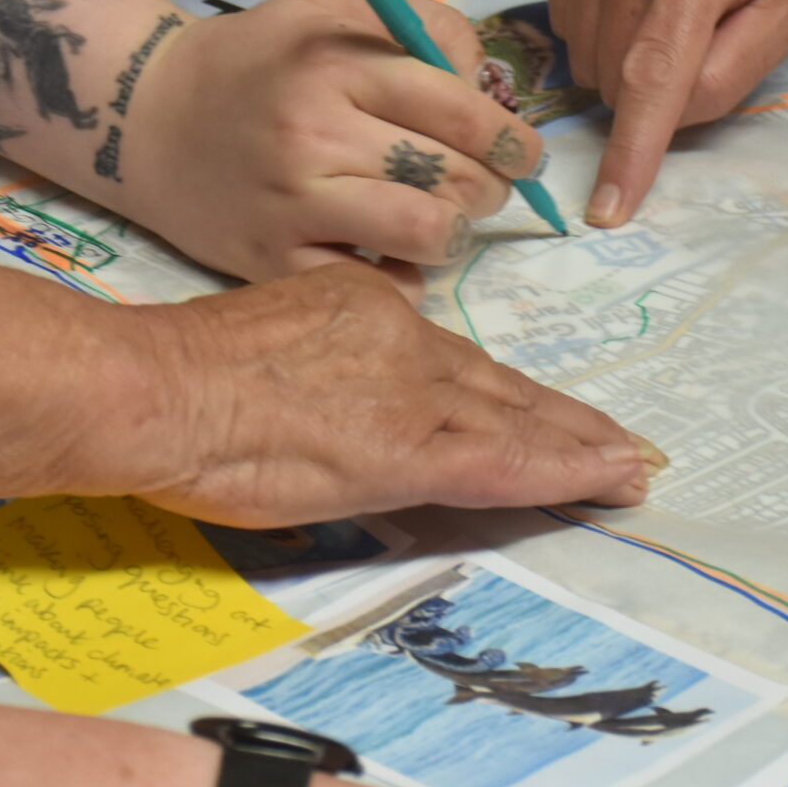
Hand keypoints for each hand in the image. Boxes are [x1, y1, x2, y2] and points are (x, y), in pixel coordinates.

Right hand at [65, 264, 655, 527]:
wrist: (157, 386)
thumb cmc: (178, 376)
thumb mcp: (266, 340)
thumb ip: (318, 365)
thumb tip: (338, 405)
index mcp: (362, 306)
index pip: (450, 360)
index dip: (502, 391)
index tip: (540, 409)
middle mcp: (401, 338)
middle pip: (496, 385)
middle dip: (560, 417)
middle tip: (619, 441)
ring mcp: (409, 392)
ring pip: (513, 422)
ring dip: (578, 447)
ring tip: (629, 467)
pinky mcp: (408, 448)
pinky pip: (503, 462)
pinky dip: (560, 471)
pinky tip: (603, 480)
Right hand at [119, 0, 546, 286]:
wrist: (148, 116)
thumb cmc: (256, 61)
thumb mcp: (329, 11)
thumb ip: (418, 29)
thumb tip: (488, 87)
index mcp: (336, 65)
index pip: (460, 108)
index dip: (513, 138)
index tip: (526, 153)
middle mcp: (315, 134)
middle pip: (454, 176)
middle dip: (492, 187)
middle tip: (486, 187)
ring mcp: (292, 203)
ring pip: (427, 234)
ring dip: (456, 233)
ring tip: (445, 221)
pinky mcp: (270, 260)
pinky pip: (374, 285)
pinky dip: (402, 277)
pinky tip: (393, 254)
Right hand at [552, 0, 787, 226]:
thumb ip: (724, 81)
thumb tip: (657, 122)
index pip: (651, 76)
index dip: (629, 152)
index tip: (606, 211)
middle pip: (610, 67)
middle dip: (648, 86)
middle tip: (698, 41)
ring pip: (579, 41)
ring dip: (620, 49)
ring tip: (673, 5)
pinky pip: (561, 3)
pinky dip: (598, 13)